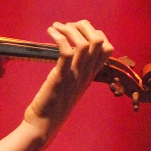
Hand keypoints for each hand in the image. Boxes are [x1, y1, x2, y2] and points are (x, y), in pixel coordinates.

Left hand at [23, 20, 113, 142]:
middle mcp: (86, 74)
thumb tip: (69, 56)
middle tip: (66, 25)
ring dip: (70, 29)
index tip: (77, 30)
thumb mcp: (69, 86)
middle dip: (84, 26)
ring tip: (56, 26)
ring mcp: (75, 76)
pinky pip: (67, 51)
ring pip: (85, 44)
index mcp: (90, 75)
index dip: (96, 33)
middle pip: (99, 41)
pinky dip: (59, 37)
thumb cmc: (52, 105)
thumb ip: (74, 72)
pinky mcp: (60, 78)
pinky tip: (50, 32)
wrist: (43, 125)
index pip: (108, 48)